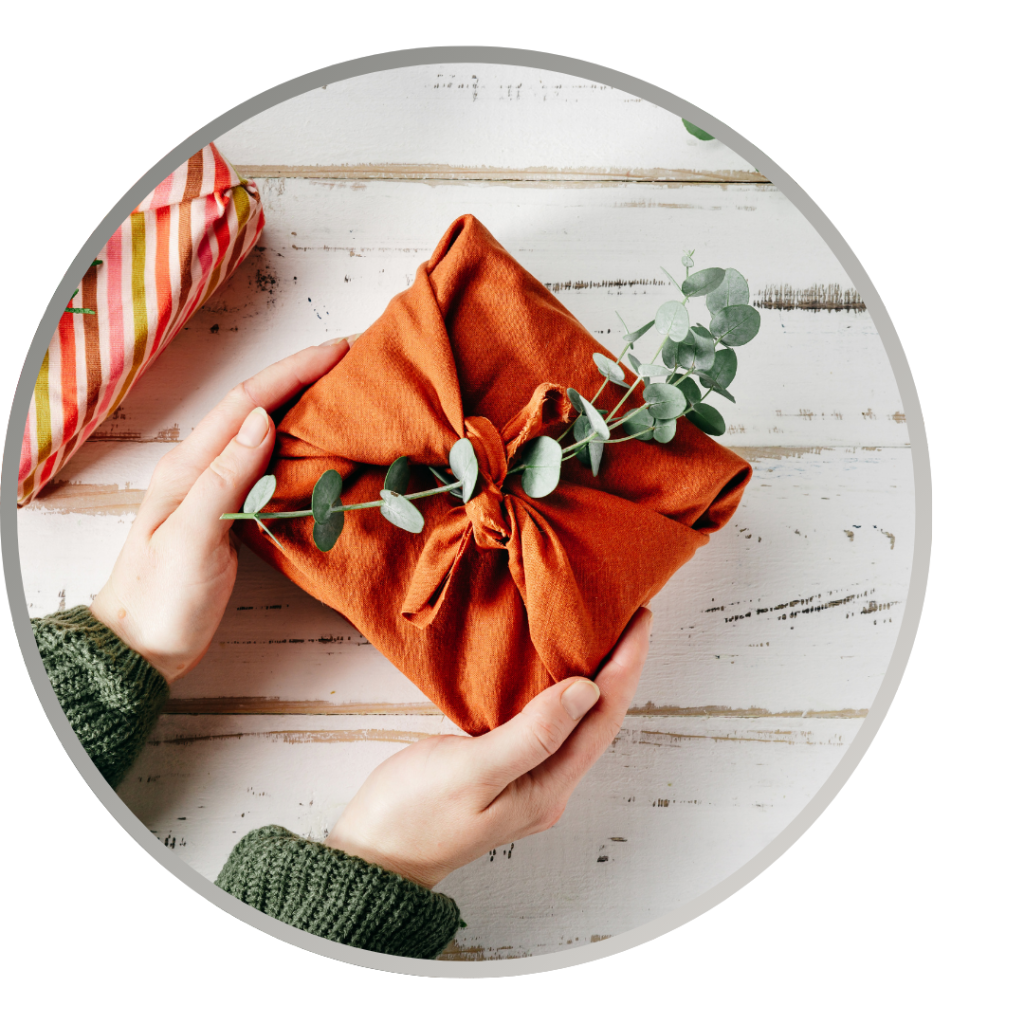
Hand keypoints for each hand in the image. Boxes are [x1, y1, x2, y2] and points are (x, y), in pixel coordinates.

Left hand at [90, 339, 350, 681]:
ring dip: (304, 408)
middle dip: (303, 378)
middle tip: (353, 363)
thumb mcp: (191, 538)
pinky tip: (324, 447)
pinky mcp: (232, 513)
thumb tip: (263, 420)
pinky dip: (300, 446)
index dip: (292, 372)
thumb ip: (224, 478)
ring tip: (347, 394)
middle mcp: (203, 468)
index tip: (337, 352)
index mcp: (189, 466)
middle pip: (259, 407)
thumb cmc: (160, 598)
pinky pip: (271, 466)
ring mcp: (218, 490)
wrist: (142, 646)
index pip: (248, 404)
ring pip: (267, 433)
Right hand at [325, 607, 651, 888]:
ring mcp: (527, 778)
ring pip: (573, 719)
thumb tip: (586, 691)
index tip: (639, 620)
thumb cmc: (414, 816)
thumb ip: (532, 734)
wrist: (372, 855)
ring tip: (599, 631)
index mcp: (548, 788)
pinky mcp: (503, 767)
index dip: (626, 667)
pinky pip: (545, 721)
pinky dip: (556, 688)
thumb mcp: (472, 772)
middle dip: (618, 667)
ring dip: (592, 675)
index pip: (604, 718)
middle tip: (627, 615)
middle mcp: (548, 785)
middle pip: (598, 718)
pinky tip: (551, 666)